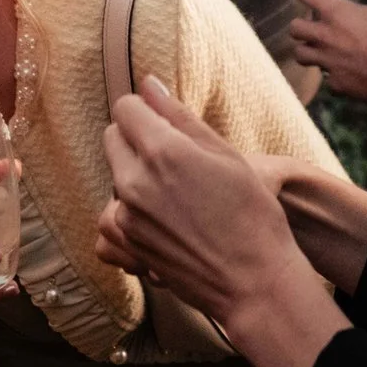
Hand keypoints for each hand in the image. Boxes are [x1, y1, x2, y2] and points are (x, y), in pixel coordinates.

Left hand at [95, 79, 303, 324]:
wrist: (255, 283)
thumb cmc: (253, 216)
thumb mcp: (226, 155)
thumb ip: (179, 116)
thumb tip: (148, 84)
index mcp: (163, 152)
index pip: (125, 108)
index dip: (145, 111)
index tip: (164, 124)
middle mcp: (136, 182)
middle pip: (112, 139)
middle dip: (136, 140)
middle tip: (175, 160)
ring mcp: (126, 217)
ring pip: (114, 178)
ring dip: (133, 179)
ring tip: (173, 196)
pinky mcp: (126, 245)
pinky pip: (110, 217)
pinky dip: (128, 216)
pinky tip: (160, 222)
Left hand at [286, 0, 366, 103]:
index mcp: (336, 12)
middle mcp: (325, 36)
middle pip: (294, 28)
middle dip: (301, 26)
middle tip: (314, 26)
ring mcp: (328, 61)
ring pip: (301, 56)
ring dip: (308, 52)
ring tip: (320, 51)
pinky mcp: (337, 84)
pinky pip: (329, 80)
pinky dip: (336, 77)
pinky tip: (347, 75)